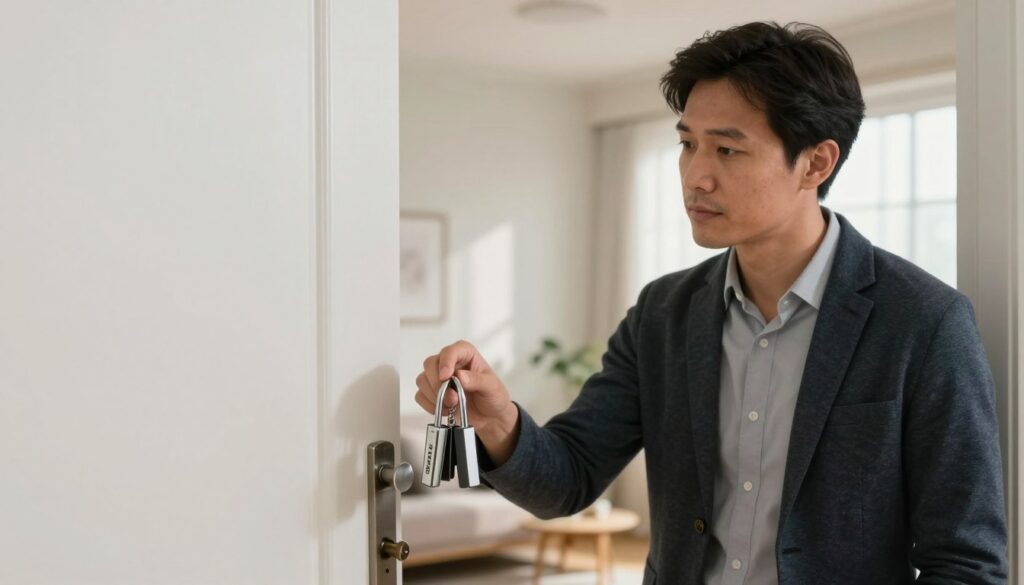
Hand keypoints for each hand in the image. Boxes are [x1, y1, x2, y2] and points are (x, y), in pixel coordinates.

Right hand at [414, 340, 519, 463]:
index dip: (445, 362)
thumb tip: (460, 375)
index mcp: (466, 354)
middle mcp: (450, 363)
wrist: (490, 418)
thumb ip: (478, 380)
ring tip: (452, 404)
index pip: (450, 351)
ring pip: (422, 380)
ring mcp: (438, 377)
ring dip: (434, 396)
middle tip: (453, 398)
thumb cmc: (493, 397)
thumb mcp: (492, 387)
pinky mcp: (432, 392)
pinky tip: (446, 410)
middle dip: (438, 384)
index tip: (445, 377)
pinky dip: (430, 405)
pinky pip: (420, 395)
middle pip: (430, 364)